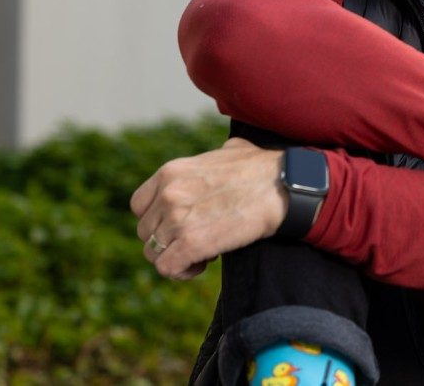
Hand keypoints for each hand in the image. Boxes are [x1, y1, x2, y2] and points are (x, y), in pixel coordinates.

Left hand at [129, 138, 288, 279]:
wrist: (284, 186)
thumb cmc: (265, 168)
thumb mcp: (230, 151)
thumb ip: (212, 159)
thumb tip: (223, 155)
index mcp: (171, 172)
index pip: (139, 206)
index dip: (158, 220)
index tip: (181, 224)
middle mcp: (168, 195)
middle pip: (145, 232)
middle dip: (168, 241)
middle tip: (197, 239)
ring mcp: (177, 220)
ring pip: (154, 253)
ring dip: (177, 257)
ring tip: (203, 252)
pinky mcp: (191, 244)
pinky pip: (167, 268)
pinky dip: (182, 271)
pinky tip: (202, 264)